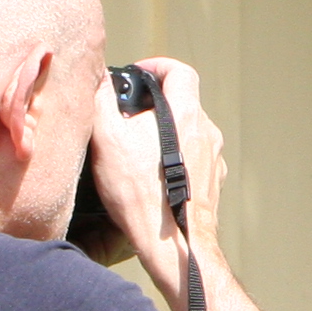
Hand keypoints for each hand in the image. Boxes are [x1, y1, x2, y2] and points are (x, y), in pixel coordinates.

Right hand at [86, 57, 227, 310]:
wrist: (174, 244)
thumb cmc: (140, 192)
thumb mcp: (108, 139)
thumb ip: (100, 100)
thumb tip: (97, 76)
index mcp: (187, 114)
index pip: (180, 72)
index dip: (158, 66)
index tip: (139, 74)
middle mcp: (207, 133)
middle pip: (184, 103)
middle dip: (155, 104)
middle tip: (127, 115)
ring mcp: (214, 161)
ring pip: (189, 133)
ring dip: (165, 133)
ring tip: (136, 148)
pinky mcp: (213, 185)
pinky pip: (194, 161)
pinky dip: (175, 160)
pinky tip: (152, 176)